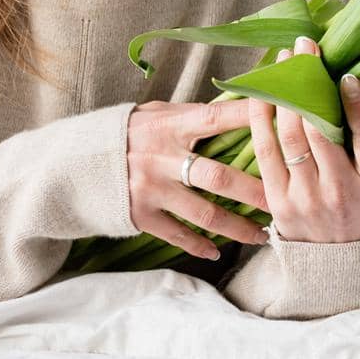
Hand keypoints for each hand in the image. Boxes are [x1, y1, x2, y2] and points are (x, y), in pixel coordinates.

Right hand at [126, 98, 271, 260]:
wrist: (74, 162)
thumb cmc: (125, 132)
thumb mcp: (155, 114)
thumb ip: (191, 116)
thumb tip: (235, 107)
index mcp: (170, 126)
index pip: (217, 118)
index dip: (249, 117)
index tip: (282, 119)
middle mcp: (162, 158)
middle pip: (219, 177)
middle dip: (256, 192)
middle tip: (285, 202)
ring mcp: (151, 189)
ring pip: (205, 214)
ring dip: (238, 227)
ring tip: (264, 235)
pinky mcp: (140, 214)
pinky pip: (178, 235)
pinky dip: (200, 245)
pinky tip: (219, 251)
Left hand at [249, 36, 359, 242]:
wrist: (343, 263)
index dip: (358, 106)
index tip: (348, 76)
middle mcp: (342, 191)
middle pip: (321, 132)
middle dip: (310, 85)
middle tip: (305, 48)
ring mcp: (307, 198)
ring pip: (291, 138)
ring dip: (284, 93)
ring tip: (284, 60)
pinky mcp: (279, 201)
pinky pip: (266, 151)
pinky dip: (261, 117)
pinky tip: (262, 90)